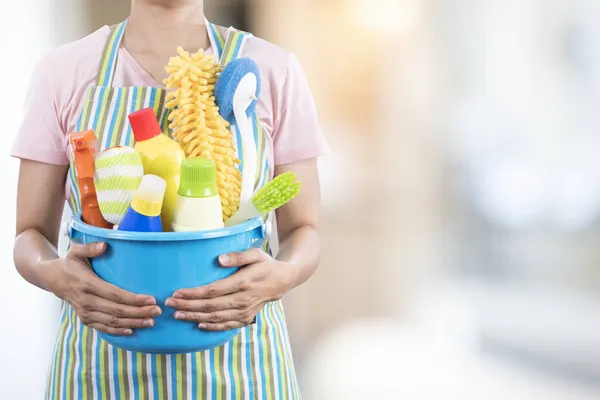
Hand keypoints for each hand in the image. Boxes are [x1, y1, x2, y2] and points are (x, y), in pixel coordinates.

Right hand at [44, 242, 160, 334]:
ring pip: (112, 322)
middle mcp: (86, 301)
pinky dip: (118, 331)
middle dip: (139, 312)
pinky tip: (132, 331)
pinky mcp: (85, 319)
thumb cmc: (69, 263)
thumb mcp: (76, 251)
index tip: (151, 299)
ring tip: (151, 322)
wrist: (51, 278)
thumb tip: (104, 246)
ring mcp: (85, 312)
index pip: (115, 295)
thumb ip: (90, 248)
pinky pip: (103, 328)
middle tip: (158, 311)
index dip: (134, 299)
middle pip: (117, 311)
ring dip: (133, 323)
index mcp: (87, 284)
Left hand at [165, 248, 294, 330]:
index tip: (177, 292)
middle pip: (211, 306)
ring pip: (216, 318)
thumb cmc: (265, 264)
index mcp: (244, 282)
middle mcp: (244, 299)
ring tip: (177, 315)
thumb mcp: (255, 254)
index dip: (194, 293)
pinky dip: (212, 327)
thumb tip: (219, 259)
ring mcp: (245, 311)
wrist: (282, 280)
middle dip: (188, 306)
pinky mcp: (246, 318)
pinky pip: (227, 325)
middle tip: (169, 304)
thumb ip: (237, 256)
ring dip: (195, 317)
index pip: (214, 290)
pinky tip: (198, 325)